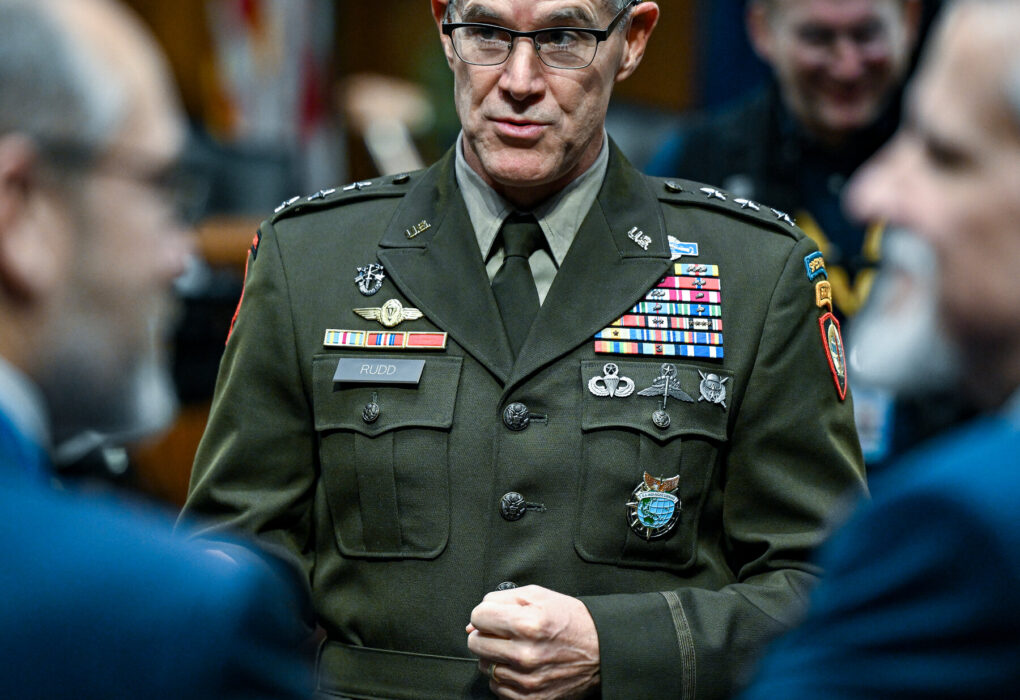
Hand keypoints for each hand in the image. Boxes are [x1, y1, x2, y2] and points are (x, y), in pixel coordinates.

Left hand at [466, 585, 599, 698]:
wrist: (602, 650)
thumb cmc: (571, 621)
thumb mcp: (539, 596)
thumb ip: (501, 600)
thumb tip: (474, 621)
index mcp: (527, 623)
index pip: (477, 617)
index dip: (485, 614)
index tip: (495, 616)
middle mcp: (524, 654)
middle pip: (475, 644)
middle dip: (486, 635)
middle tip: (504, 633)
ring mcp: (527, 680)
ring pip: (484, 667)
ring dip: (495, 657)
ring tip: (516, 650)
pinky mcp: (530, 699)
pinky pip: (498, 688)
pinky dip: (505, 677)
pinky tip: (521, 667)